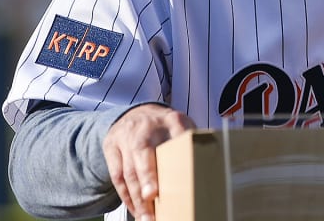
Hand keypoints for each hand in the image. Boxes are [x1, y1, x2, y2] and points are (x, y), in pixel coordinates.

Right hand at [102, 104, 195, 220]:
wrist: (135, 113)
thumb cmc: (165, 127)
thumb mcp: (183, 126)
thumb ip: (193, 143)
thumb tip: (212, 168)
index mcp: (171, 120)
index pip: (176, 133)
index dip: (178, 148)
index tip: (180, 168)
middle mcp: (146, 126)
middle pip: (144, 152)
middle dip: (148, 177)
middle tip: (153, 197)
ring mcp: (126, 136)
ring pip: (128, 169)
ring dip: (137, 197)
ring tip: (147, 217)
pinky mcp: (111, 147)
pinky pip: (117, 176)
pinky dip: (127, 196)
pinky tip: (136, 210)